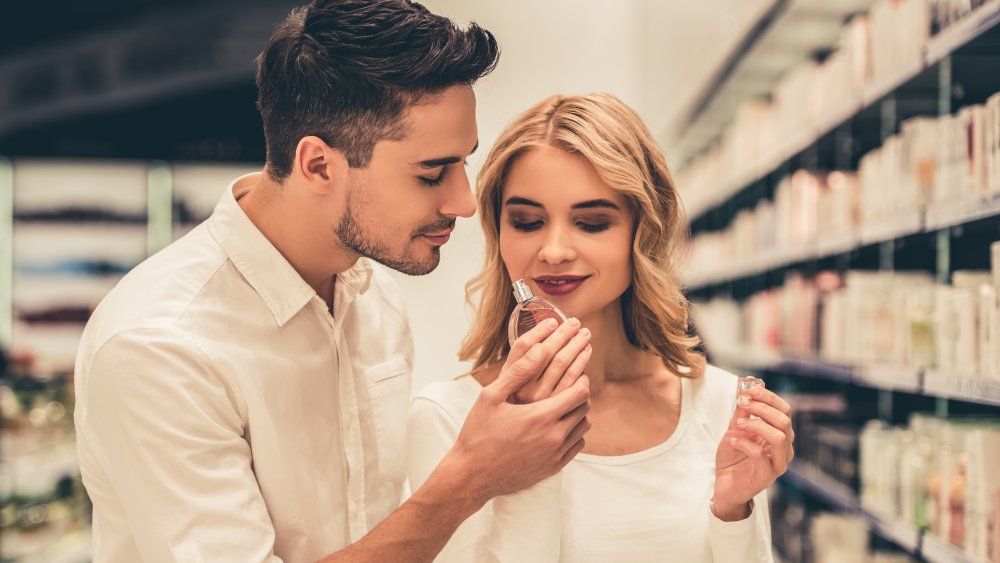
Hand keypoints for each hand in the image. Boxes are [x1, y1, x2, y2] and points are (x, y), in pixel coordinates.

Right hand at [449, 319, 591, 503]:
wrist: (472, 475)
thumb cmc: (478, 433)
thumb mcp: (491, 396)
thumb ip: (518, 372)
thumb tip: (540, 349)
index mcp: (541, 416)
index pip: (580, 393)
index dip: (581, 379)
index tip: (575, 372)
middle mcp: (553, 437)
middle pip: (585, 409)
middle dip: (581, 393)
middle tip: (572, 384)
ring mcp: (555, 455)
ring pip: (583, 428)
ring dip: (579, 413)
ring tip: (566, 403)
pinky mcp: (553, 468)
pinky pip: (576, 446)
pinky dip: (574, 433)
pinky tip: (561, 425)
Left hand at [713, 383, 793, 519]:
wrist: (724, 484)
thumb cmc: (733, 456)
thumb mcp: (735, 429)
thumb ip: (742, 411)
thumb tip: (747, 385)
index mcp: (780, 434)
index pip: (784, 410)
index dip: (769, 397)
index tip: (749, 388)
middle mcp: (784, 449)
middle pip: (784, 422)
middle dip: (762, 408)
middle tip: (742, 403)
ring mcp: (778, 464)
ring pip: (779, 438)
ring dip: (756, 425)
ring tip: (738, 425)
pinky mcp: (767, 476)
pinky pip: (761, 455)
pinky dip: (745, 444)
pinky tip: (733, 442)